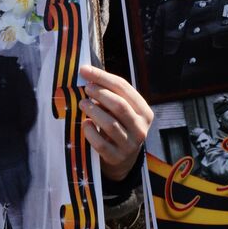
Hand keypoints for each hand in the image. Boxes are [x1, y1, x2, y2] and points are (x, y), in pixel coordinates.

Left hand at [79, 64, 152, 181]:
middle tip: (86, 89)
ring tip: (83, 103)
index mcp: (144, 111)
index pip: (124, 88)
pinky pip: (101, 144)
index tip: (84, 70)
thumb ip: (109, 91)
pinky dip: (90, 131)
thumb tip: (86, 71)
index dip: (102, 77)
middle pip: (119, 106)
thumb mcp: (121, 108)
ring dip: (93, 111)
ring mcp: (130, 145)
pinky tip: (85, 123)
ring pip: (110, 124)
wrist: (122, 158)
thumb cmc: (119, 124)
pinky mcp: (117, 157)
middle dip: (100, 94)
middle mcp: (141, 128)